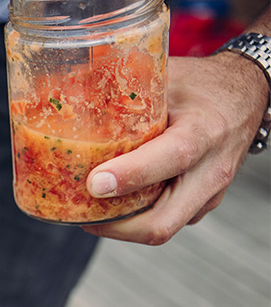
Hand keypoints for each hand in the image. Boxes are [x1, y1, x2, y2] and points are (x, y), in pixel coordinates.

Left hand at [83, 52, 268, 244]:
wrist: (245, 96)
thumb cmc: (199, 85)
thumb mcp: (166, 77)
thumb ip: (123, 91)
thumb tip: (61, 94)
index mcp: (204, 130)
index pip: (172, 158)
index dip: (130, 175)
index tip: (93, 182)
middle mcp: (211, 170)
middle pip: (161, 222)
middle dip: (113, 226)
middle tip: (78, 213)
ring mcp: (209, 194)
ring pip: (160, 229)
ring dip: (118, 227)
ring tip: (85, 211)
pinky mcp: (201, 204)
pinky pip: (164, 221)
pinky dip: (133, 220)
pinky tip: (108, 205)